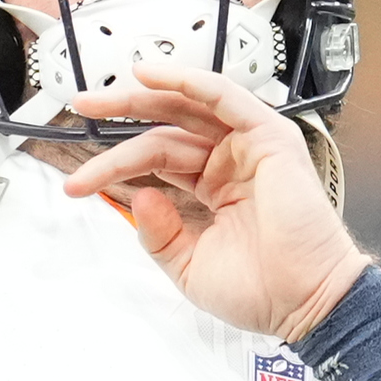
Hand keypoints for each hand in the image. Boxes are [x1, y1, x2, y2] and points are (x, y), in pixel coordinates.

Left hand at [59, 60, 364, 339]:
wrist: (303, 303)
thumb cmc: (262, 290)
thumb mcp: (188, 265)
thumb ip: (159, 233)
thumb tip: (138, 195)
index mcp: (215, 185)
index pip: (157, 157)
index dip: (114, 164)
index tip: (77, 181)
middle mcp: (231, 160)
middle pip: (167, 123)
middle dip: (120, 113)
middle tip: (79, 110)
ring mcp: (250, 146)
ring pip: (188, 106)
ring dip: (143, 95)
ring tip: (99, 98)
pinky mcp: (269, 138)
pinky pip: (224, 98)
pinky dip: (189, 82)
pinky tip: (151, 77)